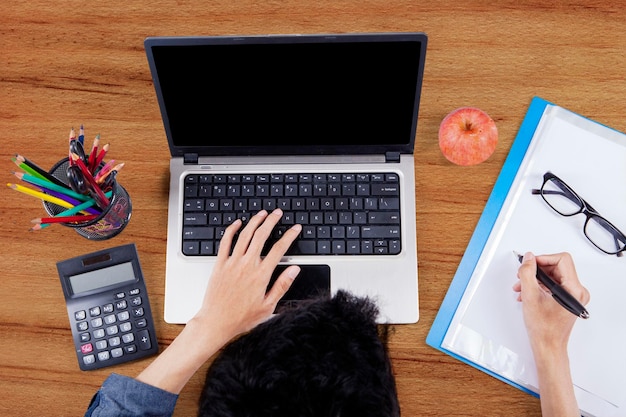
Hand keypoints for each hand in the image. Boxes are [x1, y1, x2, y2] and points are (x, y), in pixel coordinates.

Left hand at [193, 208, 301, 340]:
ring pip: (245, 235)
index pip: (279, 249)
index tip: (295, 228)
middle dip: (272, 221)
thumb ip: (282, 285)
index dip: (289, 236)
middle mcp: (247, 265)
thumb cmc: (241, 318)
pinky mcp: (220, 265)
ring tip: (262, 213)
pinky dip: (232, 230)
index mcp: (261, 275)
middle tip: (278, 213)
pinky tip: (237, 223)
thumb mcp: (268, 306)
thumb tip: (294, 270)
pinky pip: (225, 242)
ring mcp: (232, 263)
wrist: (216, 322)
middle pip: (262, 236)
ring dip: (255, 221)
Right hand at [513, 252, 589, 351]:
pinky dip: (539, 286)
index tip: (531, 263)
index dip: (543, 258)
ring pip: (553, 276)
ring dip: (536, 278)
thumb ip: (528, 273)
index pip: (562, 260)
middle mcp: (578, 291)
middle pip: (557, 267)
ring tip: (522, 286)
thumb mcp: (531, 296)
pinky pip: (554, 284)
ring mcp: (573, 296)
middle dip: (537, 270)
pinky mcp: (567, 299)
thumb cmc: (544, 329)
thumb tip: (529, 258)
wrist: (547, 345)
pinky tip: (528, 292)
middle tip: (523, 274)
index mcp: (574, 289)